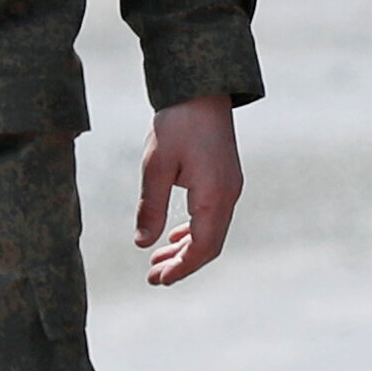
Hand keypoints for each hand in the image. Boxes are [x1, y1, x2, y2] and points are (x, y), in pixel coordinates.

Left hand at [137, 97, 244, 285]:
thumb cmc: (178, 125)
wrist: (202, 90)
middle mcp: (228, 195)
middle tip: (153, 277)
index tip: (158, 280)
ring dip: (186, 248)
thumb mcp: (156, 167)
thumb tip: (142, 244)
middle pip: (210, 245)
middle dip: (182, 264)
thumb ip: (150, 208)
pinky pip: (212, 216)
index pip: (202, 248)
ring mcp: (229, 187)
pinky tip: (175, 234)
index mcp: (214, 197)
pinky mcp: (225, 178)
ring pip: (211, 231)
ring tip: (158, 259)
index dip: (181, 268)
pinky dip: (194, 230)